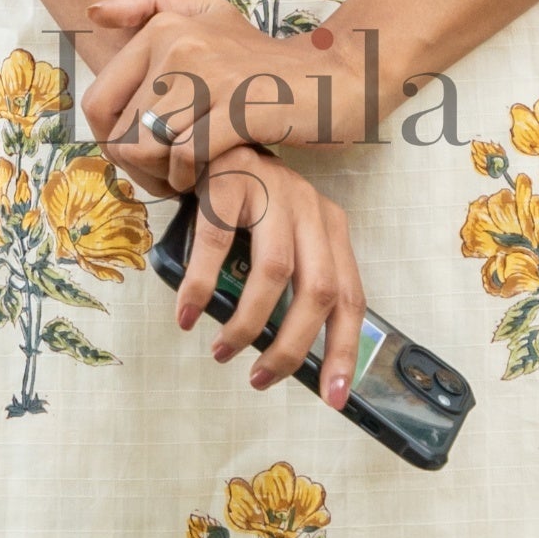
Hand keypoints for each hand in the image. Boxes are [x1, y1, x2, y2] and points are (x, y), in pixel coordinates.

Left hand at [83, 0, 355, 182]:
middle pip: (122, 133)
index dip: (110, 142)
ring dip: (163, 177)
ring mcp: (210, 77)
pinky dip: (189, 178)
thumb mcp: (210, 15)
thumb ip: (152, 4)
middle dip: (140, 168)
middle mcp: (180, 45)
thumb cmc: (264, 60)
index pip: (99, 101)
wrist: (336, 77)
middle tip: (169, 176)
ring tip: (187, 178)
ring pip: (148, 148)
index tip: (142, 157)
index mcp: (164, 28)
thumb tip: (95, 12)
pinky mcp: (238, 110)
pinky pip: (185, 156)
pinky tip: (207, 178)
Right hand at [173, 150, 366, 411]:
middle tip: (261, 378)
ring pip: (275, 273)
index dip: (344, 350)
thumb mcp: (284, 240)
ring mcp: (273, 195)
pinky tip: (187, 316)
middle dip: (291, 347)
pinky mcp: (229, 186)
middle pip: (319, 291)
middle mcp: (311, 211)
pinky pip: (216, 246)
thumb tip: (284, 354)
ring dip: (248, 324)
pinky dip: (201, 287)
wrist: (211, 140)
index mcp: (331, 230)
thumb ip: (293, 284)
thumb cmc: (248, 205)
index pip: (351, 298)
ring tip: (224, 352)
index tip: (332, 397)